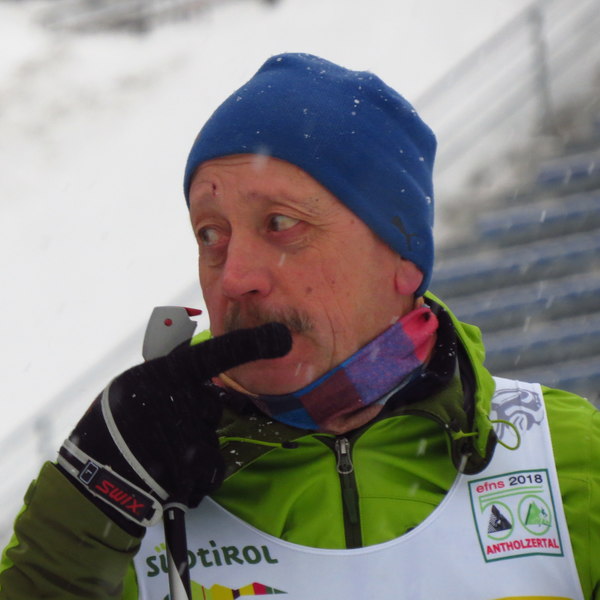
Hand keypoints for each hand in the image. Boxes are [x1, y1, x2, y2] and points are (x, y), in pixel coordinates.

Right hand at [57, 323, 290, 529]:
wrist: (91, 476)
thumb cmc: (112, 424)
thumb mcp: (136, 386)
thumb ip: (171, 378)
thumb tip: (201, 372)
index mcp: (164, 374)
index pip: (214, 355)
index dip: (251, 344)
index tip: (282, 336)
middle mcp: (178, 402)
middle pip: (211, 408)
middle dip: (197, 419)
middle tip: (163, 429)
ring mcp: (182, 438)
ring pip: (210, 442)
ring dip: (193, 452)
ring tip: (160, 456)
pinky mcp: (185, 472)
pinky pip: (209, 472)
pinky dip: (195, 478)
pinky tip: (168, 476)